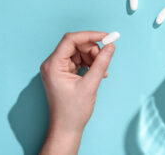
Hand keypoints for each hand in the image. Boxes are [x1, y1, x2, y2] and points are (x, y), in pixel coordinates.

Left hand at [39, 31, 114, 154]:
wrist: (66, 128)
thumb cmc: (73, 111)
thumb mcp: (90, 85)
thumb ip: (101, 63)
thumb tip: (110, 46)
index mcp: (53, 65)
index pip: (71, 40)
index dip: (90, 36)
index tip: (106, 37)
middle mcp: (53, 64)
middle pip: (76, 45)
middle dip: (93, 50)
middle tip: (105, 59)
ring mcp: (58, 68)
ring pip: (79, 52)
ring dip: (93, 58)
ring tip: (101, 71)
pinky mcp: (64, 73)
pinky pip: (79, 60)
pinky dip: (90, 64)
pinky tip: (97, 73)